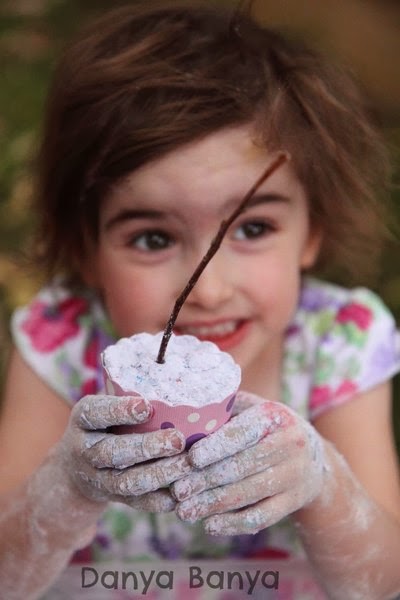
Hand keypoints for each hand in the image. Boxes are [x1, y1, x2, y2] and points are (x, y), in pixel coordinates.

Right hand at [56, 394, 191, 511]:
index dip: (120, 411)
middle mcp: (85, 449)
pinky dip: (158, 500)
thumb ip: (127, 389)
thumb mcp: (104, 403)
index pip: (96, 413)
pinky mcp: (112, 498)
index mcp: (83, 418)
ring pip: (125, 482)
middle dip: (147, 447)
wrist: (74, 468)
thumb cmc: (104, 423)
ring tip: (187, 464)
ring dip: (158, 475)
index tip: (147, 405)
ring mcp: (96, 478)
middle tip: (178, 439)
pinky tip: (181, 493)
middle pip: (113, 452)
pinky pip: (135, 503)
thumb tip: (170, 363)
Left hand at [171, 391, 329, 533]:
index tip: (190, 459)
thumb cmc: (269, 429)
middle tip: (178, 491)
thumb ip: (227, 407)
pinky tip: (209, 525)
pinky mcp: (294, 501)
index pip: (242, 434)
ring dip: (213, 504)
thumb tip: (186, 410)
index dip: (216, 447)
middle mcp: (289, 444)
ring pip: (248, 494)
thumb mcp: (255, 408)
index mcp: (275, 416)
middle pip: (242, 466)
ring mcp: (293, 475)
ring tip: (184, 511)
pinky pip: (261, 516)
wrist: (315, 459)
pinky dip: (233, 523)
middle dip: (206, 480)